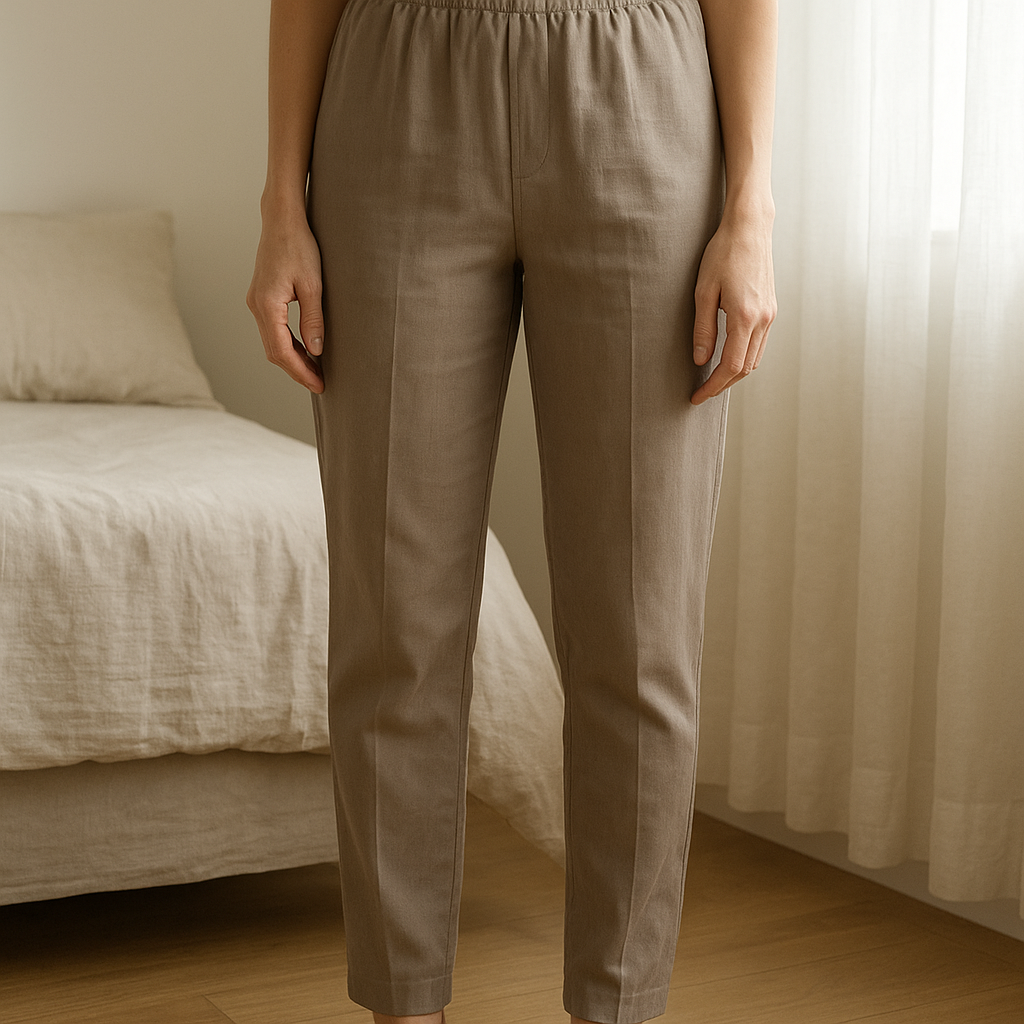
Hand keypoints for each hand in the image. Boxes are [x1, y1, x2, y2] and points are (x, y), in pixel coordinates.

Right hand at [246, 211, 325, 392]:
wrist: (282, 221)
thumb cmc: (299, 246)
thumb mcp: (313, 285)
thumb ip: (313, 320)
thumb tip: (316, 351)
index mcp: (267, 305)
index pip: (282, 351)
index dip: (301, 372)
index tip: (319, 384)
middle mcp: (256, 307)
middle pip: (274, 352)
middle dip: (297, 370)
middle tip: (320, 384)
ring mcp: (256, 303)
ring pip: (272, 342)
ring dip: (293, 359)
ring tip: (316, 371)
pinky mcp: (261, 298)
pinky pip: (273, 330)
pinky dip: (288, 344)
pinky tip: (305, 350)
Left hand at [691, 210, 776, 405]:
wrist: (750, 228)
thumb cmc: (723, 254)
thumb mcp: (703, 292)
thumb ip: (703, 329)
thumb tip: (700, 360)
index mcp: (745, 317)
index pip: (730, 366)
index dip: (713, 386)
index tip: (697, 397)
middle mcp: (763, 320)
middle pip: (745, 368)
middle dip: (723, 385)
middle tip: (701, 393)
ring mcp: (771, 315)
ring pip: (755, 359)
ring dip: (734, 374)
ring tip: (712, 380)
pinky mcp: (771, 309)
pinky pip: (760, 345)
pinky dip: (744, 358)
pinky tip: (728, 359)